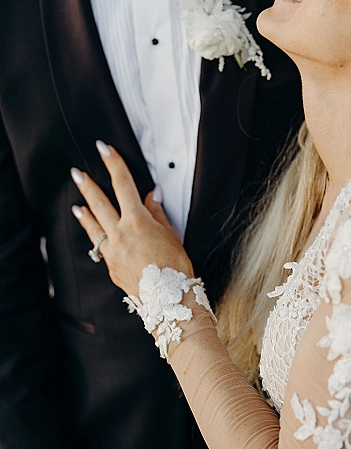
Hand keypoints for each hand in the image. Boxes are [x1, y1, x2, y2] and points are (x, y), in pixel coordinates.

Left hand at [71, 141, 193, 297]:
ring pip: (94, 227)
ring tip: (77, 206)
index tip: (104, 149)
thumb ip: (157, 213)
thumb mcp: (171, 233)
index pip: (123, 183)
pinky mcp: (111, 268)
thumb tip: (151, 196)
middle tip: (76, 172)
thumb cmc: (175, 266)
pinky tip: (98, 237)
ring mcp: (112, 252)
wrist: (169, 299)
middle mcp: (120, 234)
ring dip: (85, 214)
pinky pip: (101, 248)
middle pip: (99, 203)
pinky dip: (98, 238)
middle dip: (88, 185)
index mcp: (137, 220)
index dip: (114, 163)